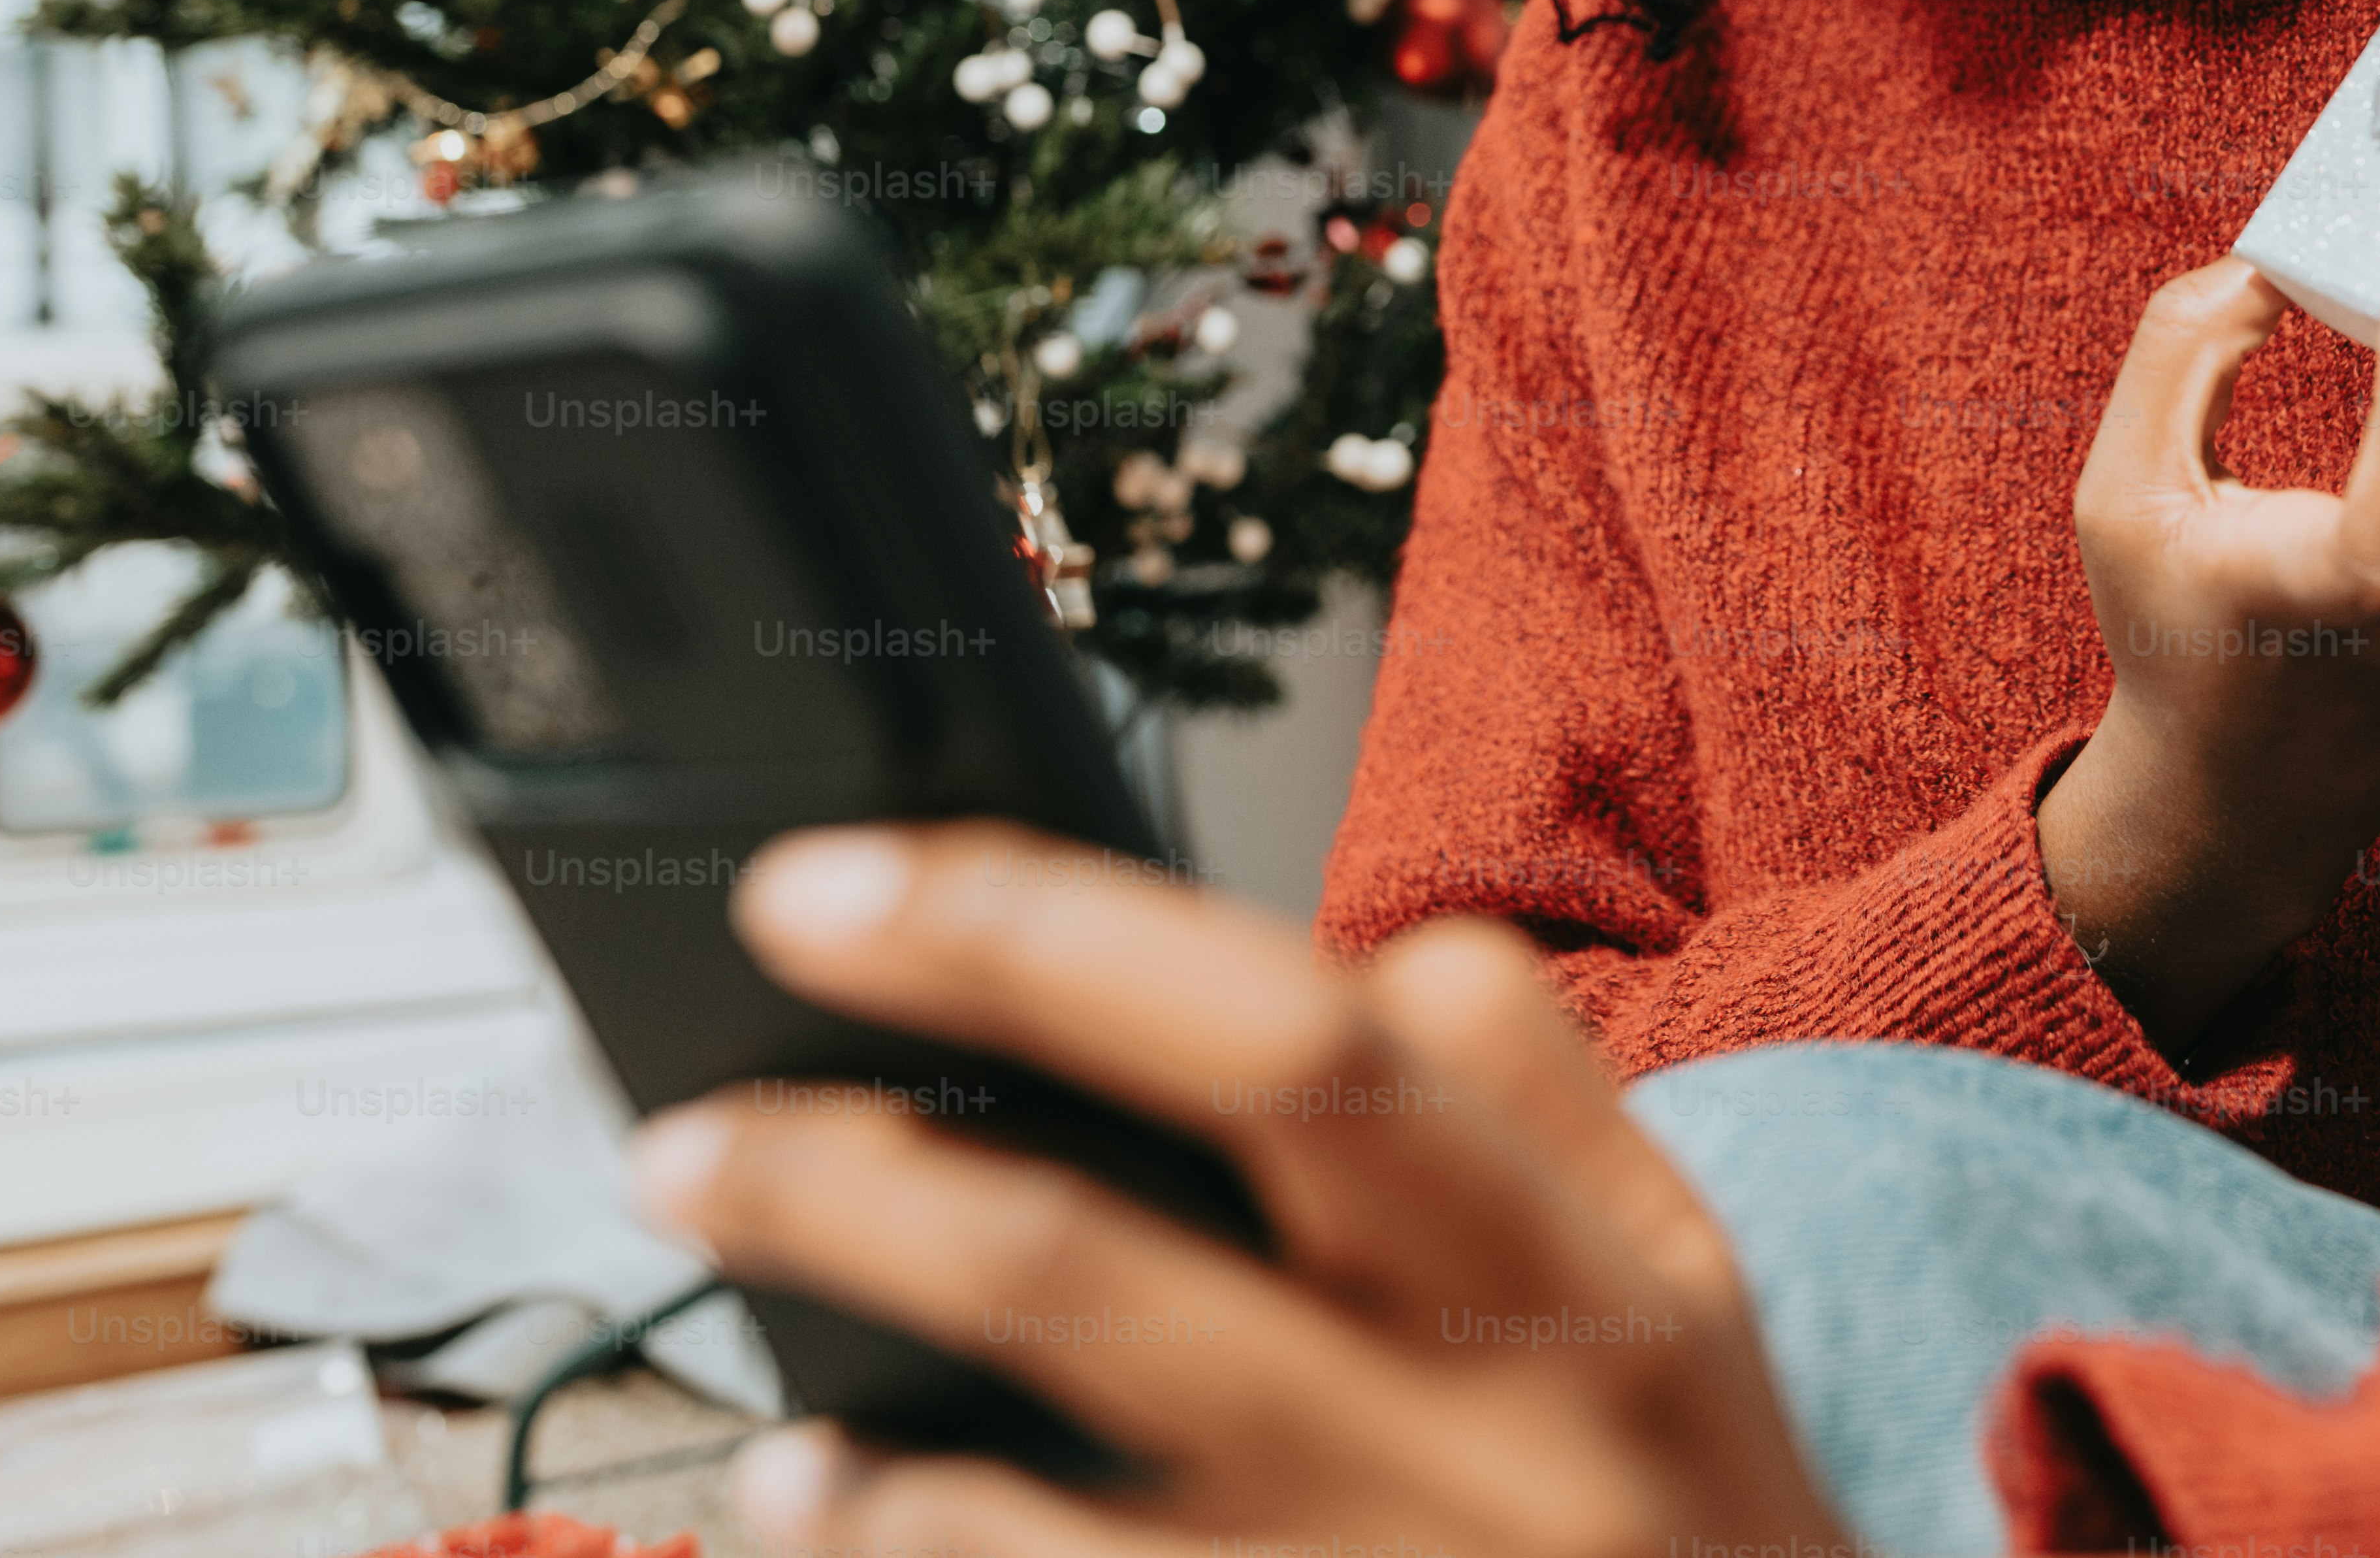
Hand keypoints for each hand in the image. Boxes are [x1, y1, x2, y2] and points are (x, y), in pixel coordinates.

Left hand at [628, 824, 1847, 1557]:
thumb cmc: (1692, 1534)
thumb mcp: (1692, 1299)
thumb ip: (1546, 1104)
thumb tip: (1371, 947)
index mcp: (1580, 1283)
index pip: (1300, 1046)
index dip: (1047, 944)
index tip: (853, 887)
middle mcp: (1465, 1444)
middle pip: (1101, 1256)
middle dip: (856, 1163)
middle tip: (687, 1118)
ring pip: (1021, 1464)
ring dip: (832, 1346)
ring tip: (714, 1259)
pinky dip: (892, 1534)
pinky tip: (804, 1493)